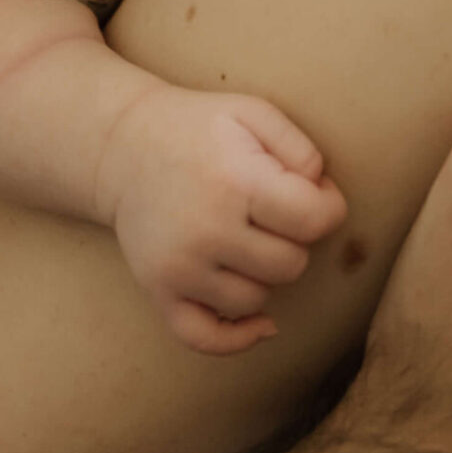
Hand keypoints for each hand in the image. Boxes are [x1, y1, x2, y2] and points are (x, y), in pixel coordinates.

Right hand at [97, 85, 347, 353]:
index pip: (314, 220)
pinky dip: (238, 339)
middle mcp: (207, 231)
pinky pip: (206, 338)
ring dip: (264, 275)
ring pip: (256, 300)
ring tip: (249, 240)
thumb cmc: (198, 129)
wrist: (123, 147)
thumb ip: (301, 149)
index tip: (317, 194)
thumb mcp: (254, 113)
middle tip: (275, 213)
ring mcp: (180, 268)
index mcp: (237, 182)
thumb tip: (323, 196)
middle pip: (290, 265)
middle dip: (294, 240)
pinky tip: (261, 324)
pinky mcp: (159, 291)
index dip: (329, 207)